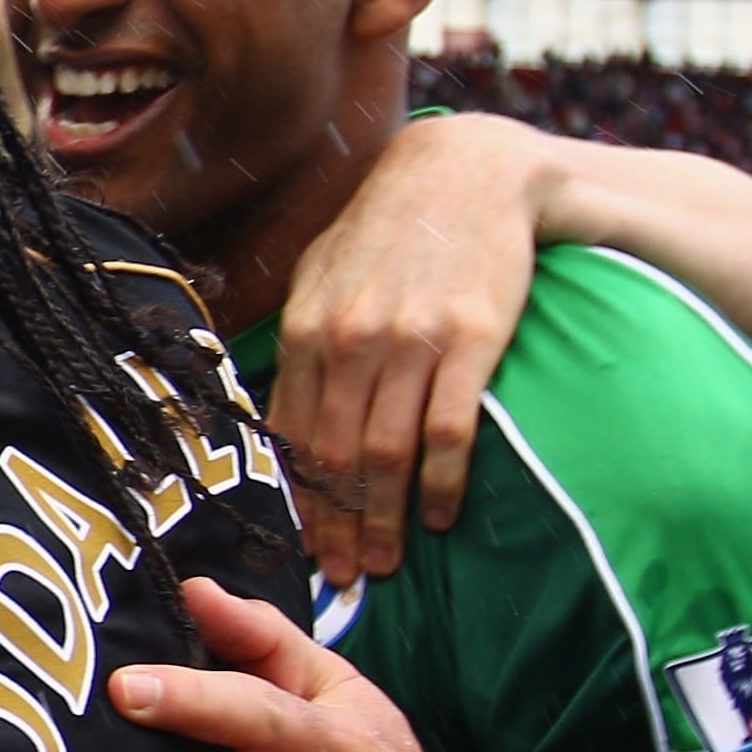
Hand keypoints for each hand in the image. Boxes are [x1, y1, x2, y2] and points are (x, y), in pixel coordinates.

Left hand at [270, 113, 535, 582]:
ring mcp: (410, 342)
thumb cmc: (388, 227)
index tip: (300, 546)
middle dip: (335, 526)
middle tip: (341, 578)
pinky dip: (439, 483)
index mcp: (306, 326)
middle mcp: (349, 339)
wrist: (467, 173)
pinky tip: (437, 517)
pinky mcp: (470, 342)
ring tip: (382, 565)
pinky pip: (449, 431)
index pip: (293, 433)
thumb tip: (281, 409)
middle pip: (337, 456)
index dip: (297, 498)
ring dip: (382, 519)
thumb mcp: (321, 271)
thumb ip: (301, 338)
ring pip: (387, 454)